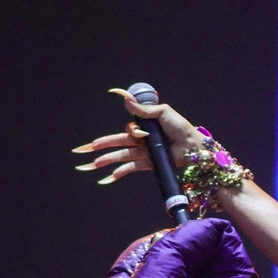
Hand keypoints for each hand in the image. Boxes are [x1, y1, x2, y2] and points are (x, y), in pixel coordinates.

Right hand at [72, 89, 205, 183]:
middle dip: (100, 145)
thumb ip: (144, 109)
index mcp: (146, 127)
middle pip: (118, 142)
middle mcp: (142, 140)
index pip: (130, 127)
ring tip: (90, 165)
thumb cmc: (181, 128)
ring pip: (121, 155)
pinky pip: (131, 168)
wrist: (193, 146)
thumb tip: (126, 99)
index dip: (130, 127)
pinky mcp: (148, 163)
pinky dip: (120, 173)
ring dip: (106, 160)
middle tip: (84, 149)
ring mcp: (144, 152)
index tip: (127, 121)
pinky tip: (108, 177)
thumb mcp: (163, 113)